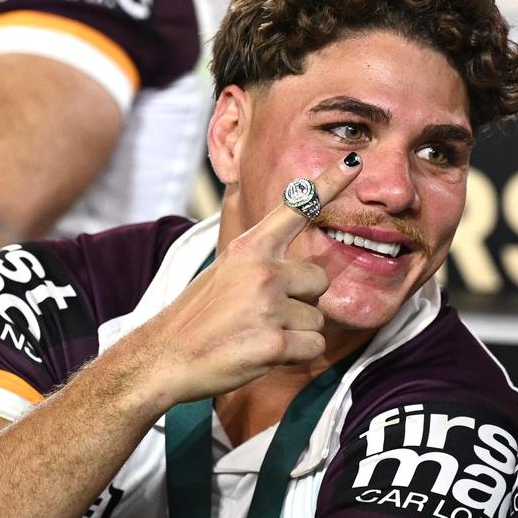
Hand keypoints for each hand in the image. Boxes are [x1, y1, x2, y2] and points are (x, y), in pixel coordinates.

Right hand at [121, 162, 360, 407]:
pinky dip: (294, 355)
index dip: (329, 183)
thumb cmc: (200, 314)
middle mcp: (263, 270)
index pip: (296, 208)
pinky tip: (262, 353)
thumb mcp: (226, 268)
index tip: (354, 160)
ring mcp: (268, 306)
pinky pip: (313, 346)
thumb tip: (299, 251)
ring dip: (295, 331)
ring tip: (256, 332)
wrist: (164, 357)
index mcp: (250, 247)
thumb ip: (262, 256)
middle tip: (262, 311)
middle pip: (319, 279)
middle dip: (301, 298)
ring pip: (317, 317)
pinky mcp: (274, 343)